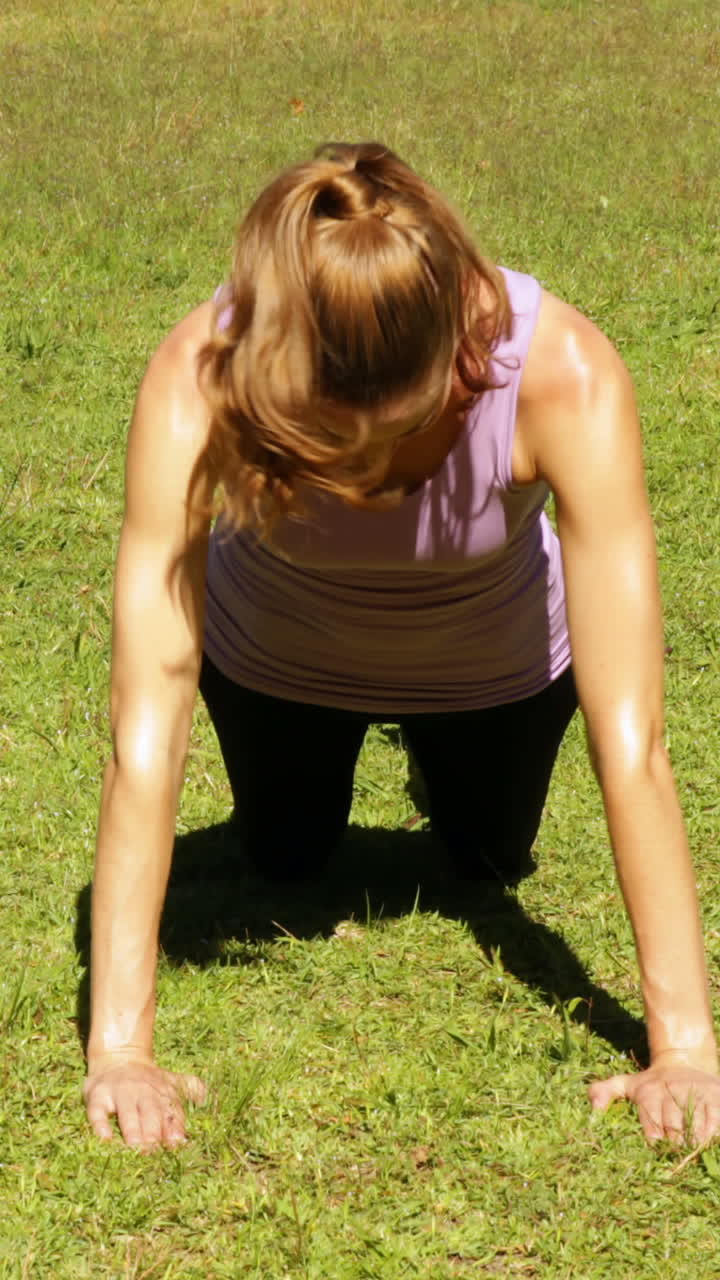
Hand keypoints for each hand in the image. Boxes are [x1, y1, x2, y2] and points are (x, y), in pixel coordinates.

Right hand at [83, 1056, 206, 1148]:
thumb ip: (192, 1088)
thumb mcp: (171, 1080)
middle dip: (154, 1133)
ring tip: (136, 1148)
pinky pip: (97, 1112)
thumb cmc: (148, 1079)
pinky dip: (100, 1125)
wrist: (118, 1058)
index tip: (178, 1144)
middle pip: (150, 1113)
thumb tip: (207, 1100)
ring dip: (132, 1131)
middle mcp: (142, 1091)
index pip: (171, 1111)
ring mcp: (120, 1093)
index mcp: (162, 1091)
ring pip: (127, 1113)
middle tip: (155, 1152)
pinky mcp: (97, 1095)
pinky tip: (105, 1139)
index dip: (174, 1127)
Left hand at [589, 1060, 719, 1144]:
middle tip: (676, 1163)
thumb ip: (604, 1092)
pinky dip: (713, 1132)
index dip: (654, 1140)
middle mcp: (671, 1090)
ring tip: (694, 1156)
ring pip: (696, 1122)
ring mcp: (694, 1092)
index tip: (656, 1153)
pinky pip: (715, 1118)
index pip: (650, 1121)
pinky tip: (709, 1144)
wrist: (683, 1060)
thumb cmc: (651, 1083)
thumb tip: (593, 1111)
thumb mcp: (626, 1084)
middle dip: (675, 1144)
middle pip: (674, 1124)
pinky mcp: (714, 1094)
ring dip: (695, 1142)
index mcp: (648, 1092)